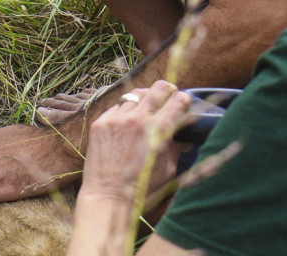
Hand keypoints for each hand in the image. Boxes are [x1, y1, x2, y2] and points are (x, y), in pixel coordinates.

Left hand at [80, 80, 190, 200]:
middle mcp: (137, 119)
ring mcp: (116, 119)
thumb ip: (177, 148)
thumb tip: (186, 137)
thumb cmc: (141, 189)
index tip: (184, 101)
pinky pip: (116, 107)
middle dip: (167, 90)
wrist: (107, 197)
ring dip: (145, 98)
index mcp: (158, 131)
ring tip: (147, 106)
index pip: (177, 102)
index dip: (184, 100)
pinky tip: (127, 121)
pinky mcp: (100, 123)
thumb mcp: (168, 170)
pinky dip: (125, 110)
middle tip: (169, 94)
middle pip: (157, 89)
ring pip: (135, 95)